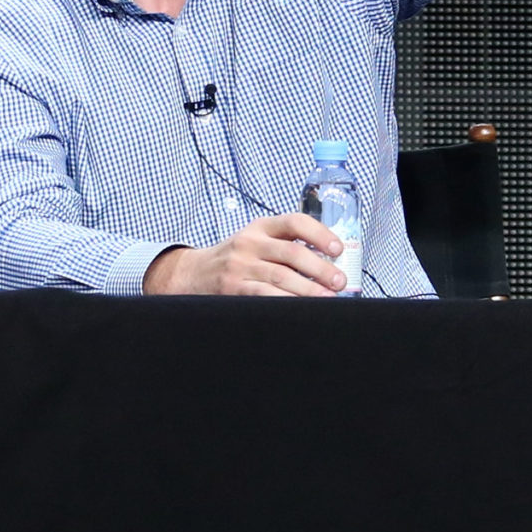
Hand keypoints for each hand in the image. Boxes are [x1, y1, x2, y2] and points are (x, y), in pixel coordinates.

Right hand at [143, 214, 347, 295]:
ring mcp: (240, 266)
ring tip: (328, 298)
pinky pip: (265, 295)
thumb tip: (329, 262)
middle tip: (340, 281)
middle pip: (292, 253)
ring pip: (281, 277)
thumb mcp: (255, 241)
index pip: (294, 222)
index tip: (338, 249)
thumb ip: (284, 245)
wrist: (192, 274)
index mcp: (260, 227)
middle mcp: (249, 243)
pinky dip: (286, 301)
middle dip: (321, 268)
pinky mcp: (234, 289)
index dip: (320, 234)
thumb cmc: (234, 259)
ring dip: (309, 290)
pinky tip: (301, 308)